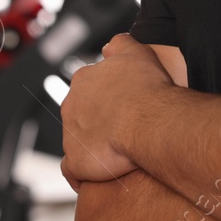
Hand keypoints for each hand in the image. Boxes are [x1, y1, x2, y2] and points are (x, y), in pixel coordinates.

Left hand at [60, 33, 172, 184]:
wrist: (149, 120)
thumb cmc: (147, 89)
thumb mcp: (136, 52)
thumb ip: (120, 45)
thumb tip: (111, 45)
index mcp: (85, 80)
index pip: (88, 88)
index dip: (106, 98)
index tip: (123, 105)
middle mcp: (72, 105)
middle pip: (81, 115)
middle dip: (97, 122)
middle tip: (122, 130)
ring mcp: (71, 134)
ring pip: (78, 142)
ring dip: (94, 147)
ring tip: (118, 154)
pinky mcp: (76, 160)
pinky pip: (73, 171)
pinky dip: (82, 174)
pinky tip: (98, 176)